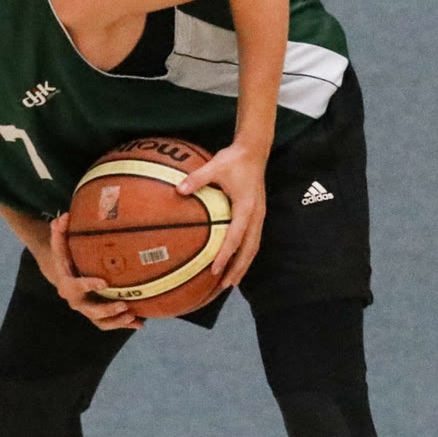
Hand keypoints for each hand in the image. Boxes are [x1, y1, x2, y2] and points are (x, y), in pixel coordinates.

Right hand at [42, 214, 143, 330]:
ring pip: (100, 322)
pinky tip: (141, 322)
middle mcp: (76, 300)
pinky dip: (124, 324)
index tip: (104, 282)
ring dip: (117, 321)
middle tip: (124, 304)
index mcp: (67, 284)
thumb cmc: (66, 257)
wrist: (63, 275)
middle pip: (90, 310)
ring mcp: (87, 309)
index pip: (75, 286)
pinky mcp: (96, 314)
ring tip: (133, 315)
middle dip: (107, 310)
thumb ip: (60, 233)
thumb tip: (63, 216)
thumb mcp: (61, 245)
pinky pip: (109, 323)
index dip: (88, 285)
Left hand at [177, 142, 267, 287]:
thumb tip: (178, 190)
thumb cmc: (233, 159)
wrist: (254, 150)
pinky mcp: (258, 214)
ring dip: (243, 265)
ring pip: (253, 247)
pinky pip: (252, 240)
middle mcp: (256, 215)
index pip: (235, 237)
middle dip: (237, 269)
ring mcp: (259, 216)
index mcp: (246, 207)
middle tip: (223, 286)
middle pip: (249, 249)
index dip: (225, 255)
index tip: (215, 270)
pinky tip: (235, 262)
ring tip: (230, 281)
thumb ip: (196, 179)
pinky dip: (245, 254)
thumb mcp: (214, 166)